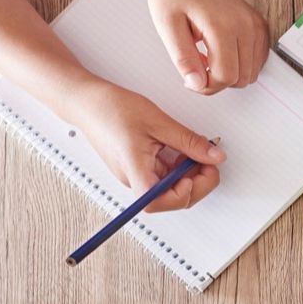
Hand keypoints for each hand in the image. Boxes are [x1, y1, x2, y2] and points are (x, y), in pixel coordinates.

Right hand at [64, 80, 226, 211]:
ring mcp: (135, 176)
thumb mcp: (159, 122)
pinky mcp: (138, 170)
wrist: (87, 101)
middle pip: (170, 199)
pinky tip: (180, 151)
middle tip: (208, 159)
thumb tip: (215, 157)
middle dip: (197, 182)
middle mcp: (133, 179)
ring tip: (192, 150)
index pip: (157, 202)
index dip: (183, 194)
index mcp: (134, 170)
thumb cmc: (112, 109)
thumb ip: (189, 142)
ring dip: (188, 173)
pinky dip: (177, 167)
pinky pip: (163, 177)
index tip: (198, 171)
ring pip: (170, 189)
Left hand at [147, 0, 269, 93]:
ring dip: (230, 73)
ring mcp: (256, 26)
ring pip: (251, 73)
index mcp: (222, 26)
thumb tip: (196, 84)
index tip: (190, 78)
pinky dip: (241, 65)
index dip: (206, 85)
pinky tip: (222, 53)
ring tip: (208, 57)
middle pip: (241, 78)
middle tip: (197, 66)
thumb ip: (183, 57)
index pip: (225, 76)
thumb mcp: (167, 25)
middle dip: (217, 80)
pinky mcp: (259, 26)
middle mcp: (246, 26)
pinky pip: (257, 61)